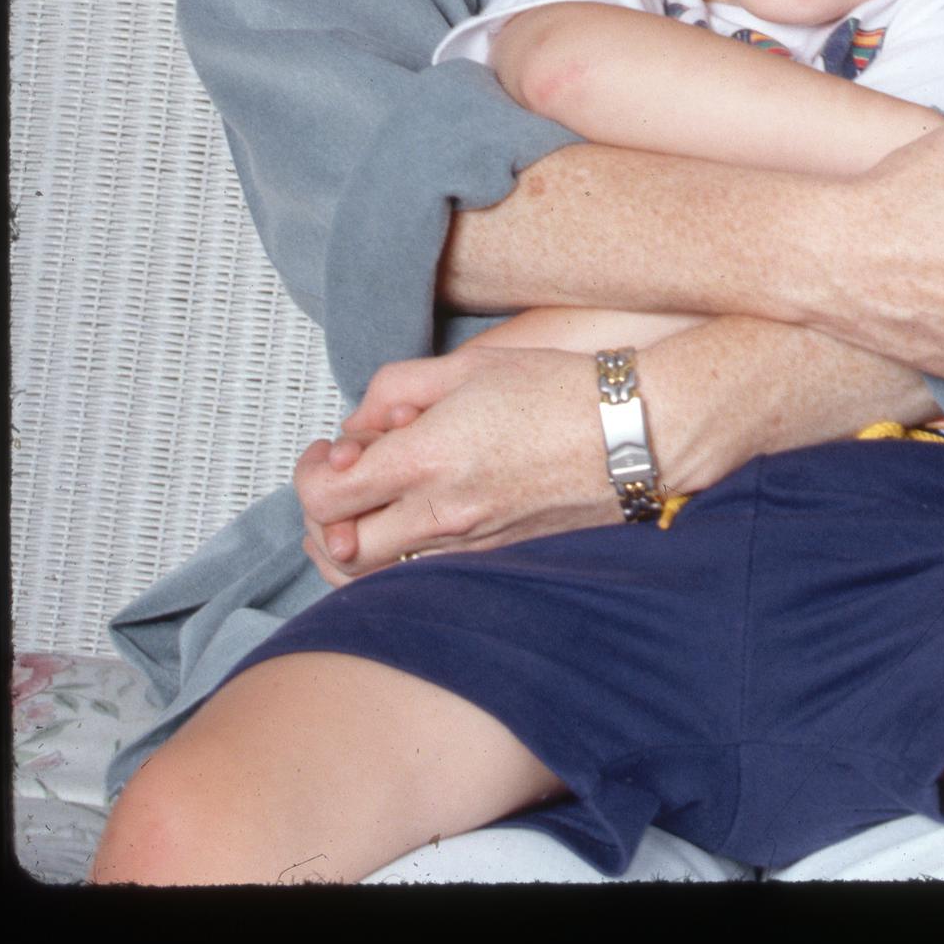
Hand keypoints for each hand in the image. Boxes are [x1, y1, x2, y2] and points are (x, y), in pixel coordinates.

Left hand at [294, 343, 615, 581]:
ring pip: (375, 578)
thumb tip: (360, 423)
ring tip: (361, 510)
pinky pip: (420, 578)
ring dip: (352, 547)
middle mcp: (443, 515)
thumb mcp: (469, 364)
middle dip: (320, 518)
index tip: (327, 450)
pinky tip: (406, 526)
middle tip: (337, 482)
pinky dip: (395, 562)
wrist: (633, 434)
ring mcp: (469, 547)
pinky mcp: (494, 561)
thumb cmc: (559, 390)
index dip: (310, 472)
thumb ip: (397, 388)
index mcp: (429, 458)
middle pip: (340, 551)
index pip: (327, 494)